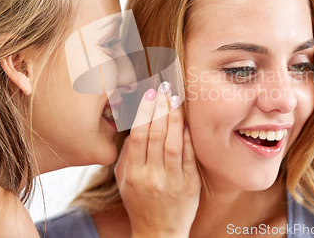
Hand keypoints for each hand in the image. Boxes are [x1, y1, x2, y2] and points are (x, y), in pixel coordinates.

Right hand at [115, 82, 200, 237]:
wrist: (158, 231)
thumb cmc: (138, 202)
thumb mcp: (123, 181)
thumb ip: (127, 154)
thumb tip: (135, 124)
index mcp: (134, 174)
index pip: (138, 136)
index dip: (143, 112)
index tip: (148, 95)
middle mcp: (152, 176)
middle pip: (155, 135)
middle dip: (160, 109)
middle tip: (163, 89)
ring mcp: (173, 181)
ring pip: (173, 143)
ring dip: (174, 118)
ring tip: (174, 99)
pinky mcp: (190, 185)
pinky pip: (189, 156)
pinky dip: (188, 137)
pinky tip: (186, 121)